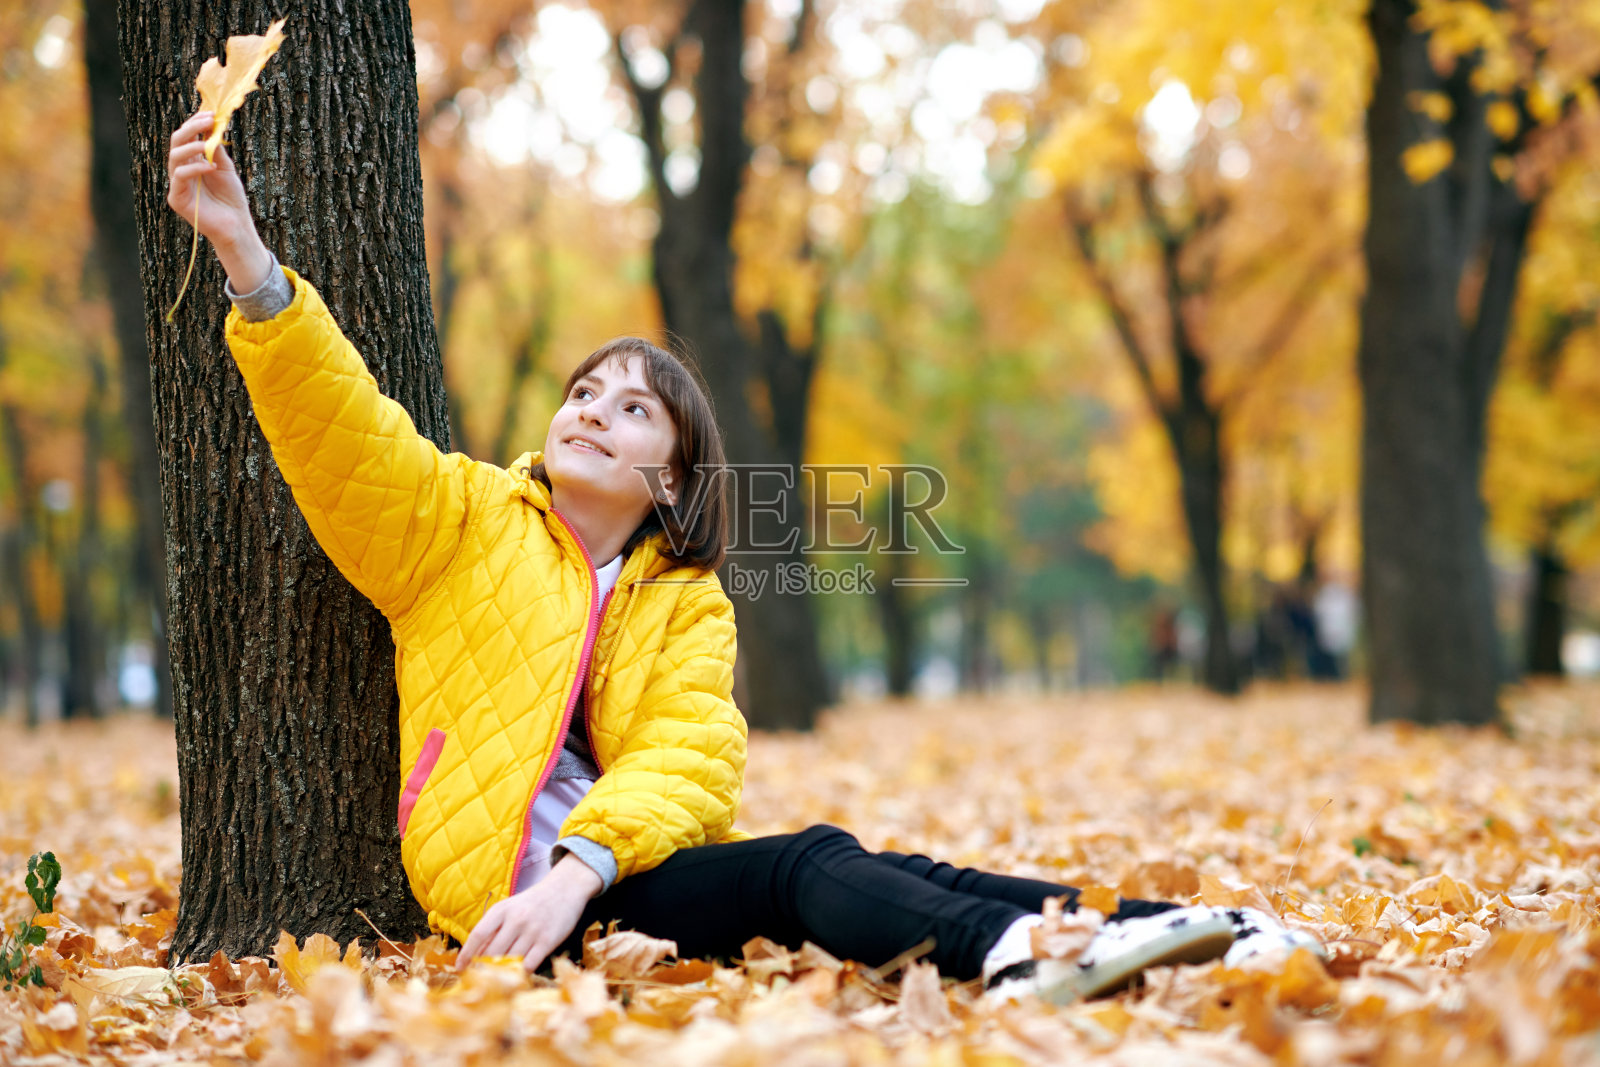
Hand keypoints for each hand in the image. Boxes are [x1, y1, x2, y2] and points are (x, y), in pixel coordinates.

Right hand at [166, 111, 271, 291]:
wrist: (236, 226)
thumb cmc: (232, 199)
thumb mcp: (226, 168)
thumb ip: (216, 148)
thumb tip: (212, 124)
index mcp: (192, 161)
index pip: (187, 137)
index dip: (195, 123)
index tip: (211, 113)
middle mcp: (182, 170)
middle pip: (177, 142)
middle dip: (191, 128)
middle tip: (208, 120)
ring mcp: (177, 184)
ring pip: (175, 156)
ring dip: (192, 146)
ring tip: (208, 144)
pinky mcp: (177, 198)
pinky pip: (180, 176)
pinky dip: (195, 168)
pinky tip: (210, 166)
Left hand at [456, 855, 603, 972]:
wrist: (564, 889)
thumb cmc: (532, 903)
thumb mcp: (510, 908)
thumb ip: (494, 928)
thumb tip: (476, 954)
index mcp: (502, 910)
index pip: (478, 934)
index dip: (466, 953)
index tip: (459, 968)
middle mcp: (516, 919)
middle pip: (492, 951)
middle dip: (483, 967)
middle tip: (478, 979)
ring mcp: (532, 930)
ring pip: (510, 959)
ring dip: (501, 972)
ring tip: (495, 982)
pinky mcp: (547, 941)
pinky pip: (529, 964)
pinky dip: (521, 973)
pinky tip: (518, 975)